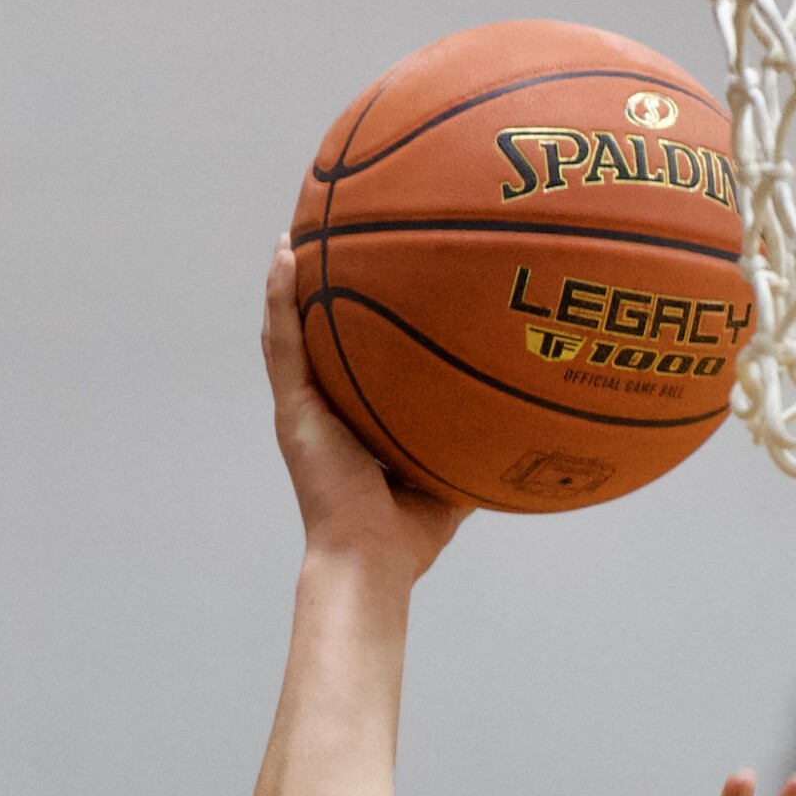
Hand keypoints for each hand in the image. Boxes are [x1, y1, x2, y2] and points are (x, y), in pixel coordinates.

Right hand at [261, 239, 467, 579]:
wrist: (372, 560)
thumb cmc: (406, 538)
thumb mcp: (449, 482)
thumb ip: (467, 449)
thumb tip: (514, 428)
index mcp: (350, 427)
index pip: (348, 365)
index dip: (351, 327)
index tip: (368, 285)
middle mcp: (322, 413)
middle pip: (314, 340)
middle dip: (316, 293)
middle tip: (325, 244)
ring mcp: (303, 409)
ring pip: (287, 333)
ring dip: (288, 283)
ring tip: (295, 235)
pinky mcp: (293, 411)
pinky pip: (282, 343)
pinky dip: (281, 298)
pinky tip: (287, 256)